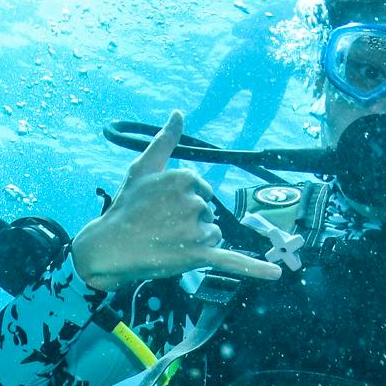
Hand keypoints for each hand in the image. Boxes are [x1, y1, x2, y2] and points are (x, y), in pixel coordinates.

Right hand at [70, 110, 282, 291]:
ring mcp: (197, 230)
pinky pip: (232, 260)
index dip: (183, 204)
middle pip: (208, 214)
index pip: (202, 192)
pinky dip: (255, 268)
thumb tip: (179, 112)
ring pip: (213, 235)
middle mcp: (195, 201)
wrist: (110, 245)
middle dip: (189, 223)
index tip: (161, 210)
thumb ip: (165, 140)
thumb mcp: (143, 168)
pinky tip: (275, 273)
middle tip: (160, 229)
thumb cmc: (126, 206)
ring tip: (167, 244)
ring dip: (195, 242)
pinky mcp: (198, 256)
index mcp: (186, 178)